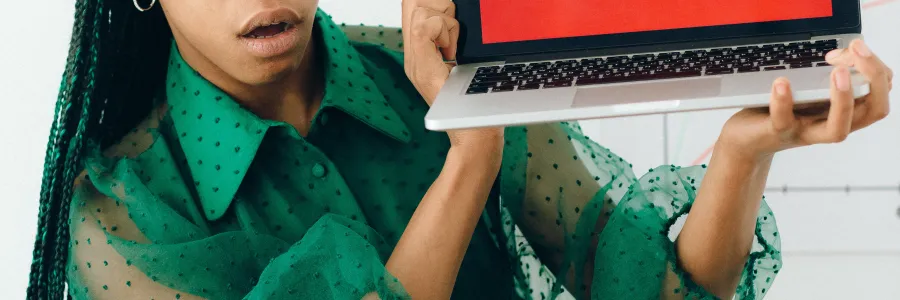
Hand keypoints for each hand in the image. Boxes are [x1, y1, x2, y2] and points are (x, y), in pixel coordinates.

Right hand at [402, 0, 503, 157]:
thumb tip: (459, 13)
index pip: (414, 7)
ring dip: (446, 21)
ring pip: (418, 12)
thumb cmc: (477, 102)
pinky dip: (444, 32)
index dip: (435, 3)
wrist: (475, 134)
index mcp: (422, 53)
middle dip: (440, 6)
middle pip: (412, 4)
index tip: (455, 20)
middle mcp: (413, 57)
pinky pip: (422, 29)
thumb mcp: (467, 62)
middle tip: (456, 33)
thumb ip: (456, 39)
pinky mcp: (422, 69)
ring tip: (456, 47)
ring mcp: (414, 63)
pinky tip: (454, 53)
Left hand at [717, 39, 891, 160]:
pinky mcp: (776, 133)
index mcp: (843, 112)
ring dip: (843, 99)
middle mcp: (830, 124)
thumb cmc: (779, 110)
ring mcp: (804, 131)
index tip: (855, 47)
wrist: (746, 139)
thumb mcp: (807, 89)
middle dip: (875, 79)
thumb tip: (840, 54)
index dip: (877, 69)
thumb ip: (823, 75)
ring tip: (837, 71)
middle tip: (859, 52)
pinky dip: (783, 101)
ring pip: (838, 128)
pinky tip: (782, 82)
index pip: (880, 95)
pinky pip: (783, 121)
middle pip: (873, 111)